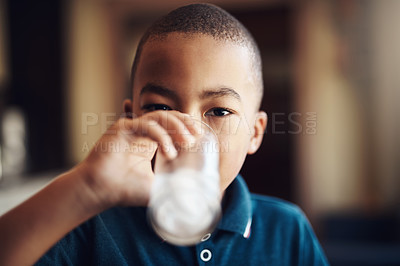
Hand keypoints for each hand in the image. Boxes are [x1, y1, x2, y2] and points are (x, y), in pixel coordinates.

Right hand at [77, 111, 199, 208]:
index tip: (199, 135)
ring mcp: (132, 128)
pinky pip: (147, 125)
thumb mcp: (156, 185)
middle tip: (196, 135)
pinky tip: (168, 151)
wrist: (99, 191)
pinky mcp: (122, 128)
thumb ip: (172, 184)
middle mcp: (141, 132)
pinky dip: (161, 136)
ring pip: (159, 116)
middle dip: (184, 123)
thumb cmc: (124, 190)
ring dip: (176, 127)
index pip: (172, 124)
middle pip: (168, 115)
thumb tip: (194, 192)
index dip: (186, 126)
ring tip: (187, 142)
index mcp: (150, 141)